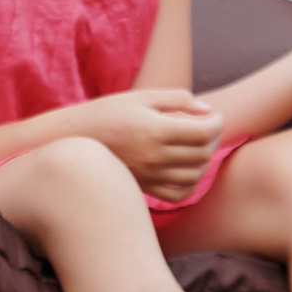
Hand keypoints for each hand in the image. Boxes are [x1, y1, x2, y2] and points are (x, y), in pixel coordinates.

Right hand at [63, 88, 224, 201]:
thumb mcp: (142, 97)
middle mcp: (155, 156)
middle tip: (209, 129)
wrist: (74, 139)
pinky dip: (191, 184)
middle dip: (214, 140)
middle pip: (203, 154)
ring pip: (195, 175)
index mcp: (156, 130)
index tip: (215, 117)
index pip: (203, 132)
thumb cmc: (109, 112)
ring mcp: (150, 175)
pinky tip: (188, 170)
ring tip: (200, 147)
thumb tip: (206, 110)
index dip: (217, 124)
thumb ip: (178, 99)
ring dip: (205, 161)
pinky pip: (177, 194)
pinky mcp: (144, 186)